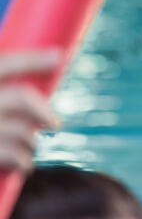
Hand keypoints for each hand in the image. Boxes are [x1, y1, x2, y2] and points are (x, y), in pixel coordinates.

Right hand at [0, 50, 61, 171]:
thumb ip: (7, 94)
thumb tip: (43, 86)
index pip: (4, 64)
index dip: (32, 59)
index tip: (58, 55)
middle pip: (23, 98)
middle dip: (45, 112)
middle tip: (53, 124)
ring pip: (25, 130)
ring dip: (31, 142)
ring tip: (26, 147)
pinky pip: (18, 156)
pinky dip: (25, 161)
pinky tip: (23, 163)